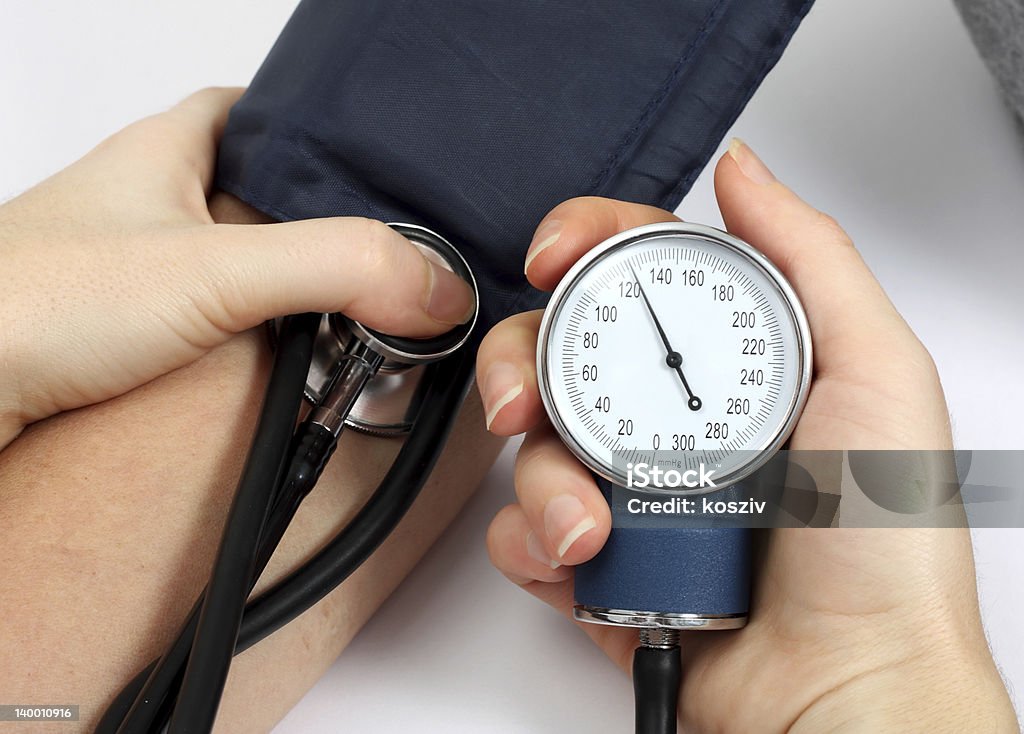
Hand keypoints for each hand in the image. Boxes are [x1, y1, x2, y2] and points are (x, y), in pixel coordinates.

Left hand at [0, 88, 473, 449]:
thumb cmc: (28, 303)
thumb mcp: (213, 270)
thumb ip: (337, 267)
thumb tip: (438, 287)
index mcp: (170, 149)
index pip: (261, 111)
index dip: (323, 133)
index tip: (378, 166)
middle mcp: (151, 201)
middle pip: (261, 193)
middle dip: (322, 226)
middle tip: (378, 258)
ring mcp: (135, 267)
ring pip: (239, 262)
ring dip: (291, 291)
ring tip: (351, 315)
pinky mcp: (124, 331)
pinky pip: (213, 319)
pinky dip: (254, 338)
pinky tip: (283, 364)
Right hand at [476, 141, 1016, 730]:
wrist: (845, 693)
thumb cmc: (882, 551)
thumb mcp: (876, 376)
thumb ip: (810, 260)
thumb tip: (743, 171)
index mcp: (732, 364)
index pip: (639, 273)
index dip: (584, 246)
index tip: (555, 253)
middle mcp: (674, 419)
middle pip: (561, 350)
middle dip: (523, 364)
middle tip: (524, 400)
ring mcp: (632, 490)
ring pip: (532, 445)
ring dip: (542, 480)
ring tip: (592, 525)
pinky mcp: (599, 561)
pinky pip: (526, 531)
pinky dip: (532, 542)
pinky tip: (577, 559)